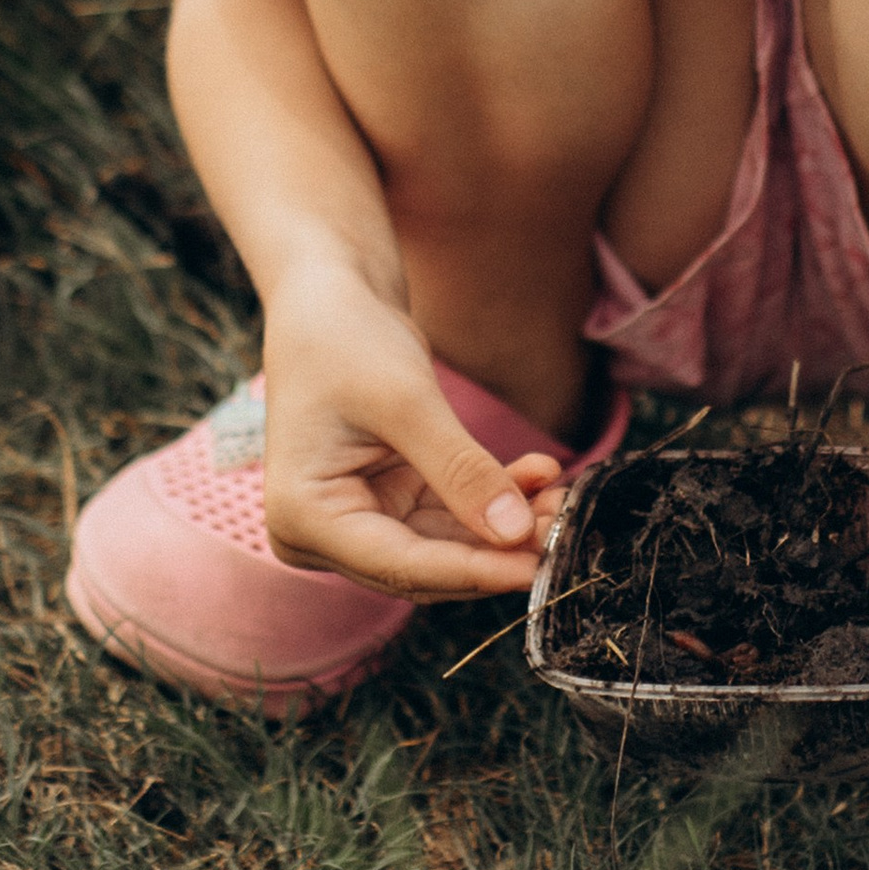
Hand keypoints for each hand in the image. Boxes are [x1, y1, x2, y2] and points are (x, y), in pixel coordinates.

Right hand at [257, 261, 569, 599]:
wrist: (329, 298)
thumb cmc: (347, 339)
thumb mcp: (408, 403)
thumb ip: (462, 472)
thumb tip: (516, 535)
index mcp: (303, 517)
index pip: (400, 565)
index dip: (472, 571)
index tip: (536, 568)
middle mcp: (322, 533)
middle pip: (423, 565)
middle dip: (495, 550)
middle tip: (564, 530)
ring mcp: (356, 518)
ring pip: (444, 544)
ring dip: (503, 525)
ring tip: (560, 499)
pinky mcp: (387, 498)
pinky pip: (448, 514)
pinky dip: (492, 497)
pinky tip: (539, 474)